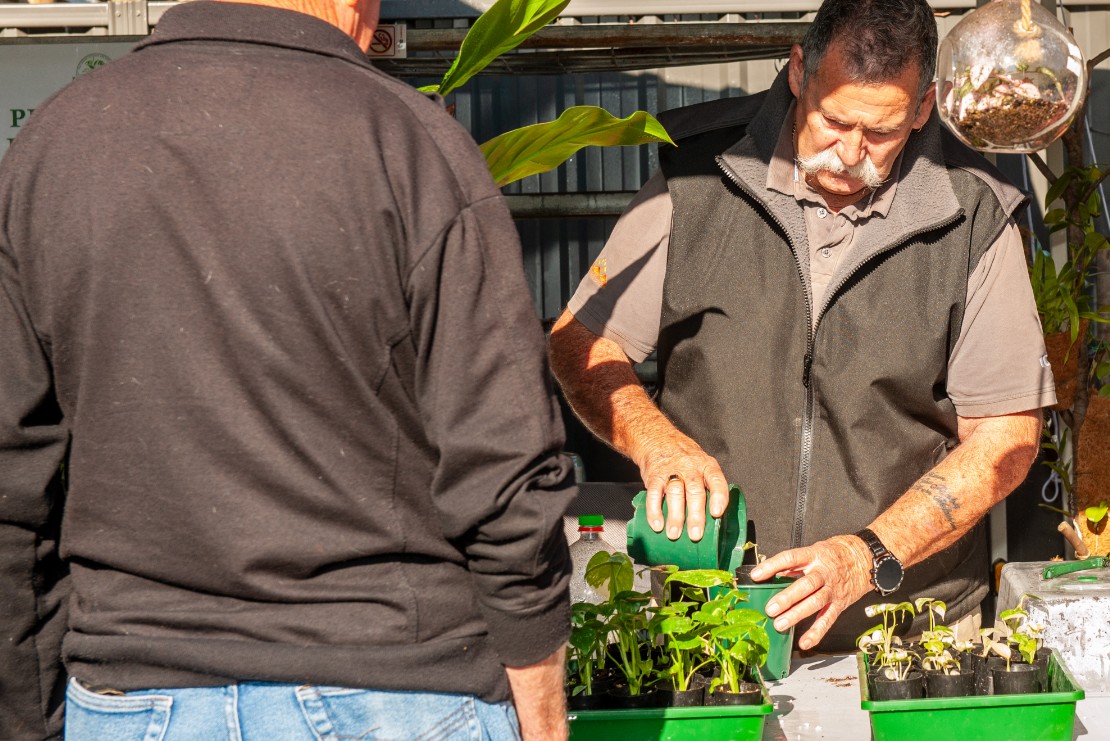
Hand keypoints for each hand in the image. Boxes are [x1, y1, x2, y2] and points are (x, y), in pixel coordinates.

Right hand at [634, 429, 728, 541]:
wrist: (658, 438)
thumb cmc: (685, 459)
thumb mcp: (702, 464)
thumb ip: (708, 486)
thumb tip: (715, 519)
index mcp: (706, 466)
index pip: (716, 480)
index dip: (718, 497)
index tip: (716, 513)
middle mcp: (690, 467)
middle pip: (694, 491)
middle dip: (695, 515)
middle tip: (695, 535)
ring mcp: (671, 471)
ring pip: (675, 494)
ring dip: (675, 516)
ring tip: (674, 534)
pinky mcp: (654, 476)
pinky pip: (654, 494)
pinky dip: (654, 510)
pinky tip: (657, 524)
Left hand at [748, 535, 872, 649]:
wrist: (865, 559)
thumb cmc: (834, 554)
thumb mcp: (813, 552)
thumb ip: (793, 565)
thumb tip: (771, 575)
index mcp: (813, 555)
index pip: (790, 558)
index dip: (772, 566)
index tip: (756, 575)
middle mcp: (824, 572)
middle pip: (805, 585)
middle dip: (787, 598)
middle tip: (770, 609)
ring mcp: (833, 589)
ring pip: (815, 603)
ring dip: (797, 615)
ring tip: (779, 625)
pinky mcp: (840, 603)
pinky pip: (828, 619)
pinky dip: (816, 632)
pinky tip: (804, 642)